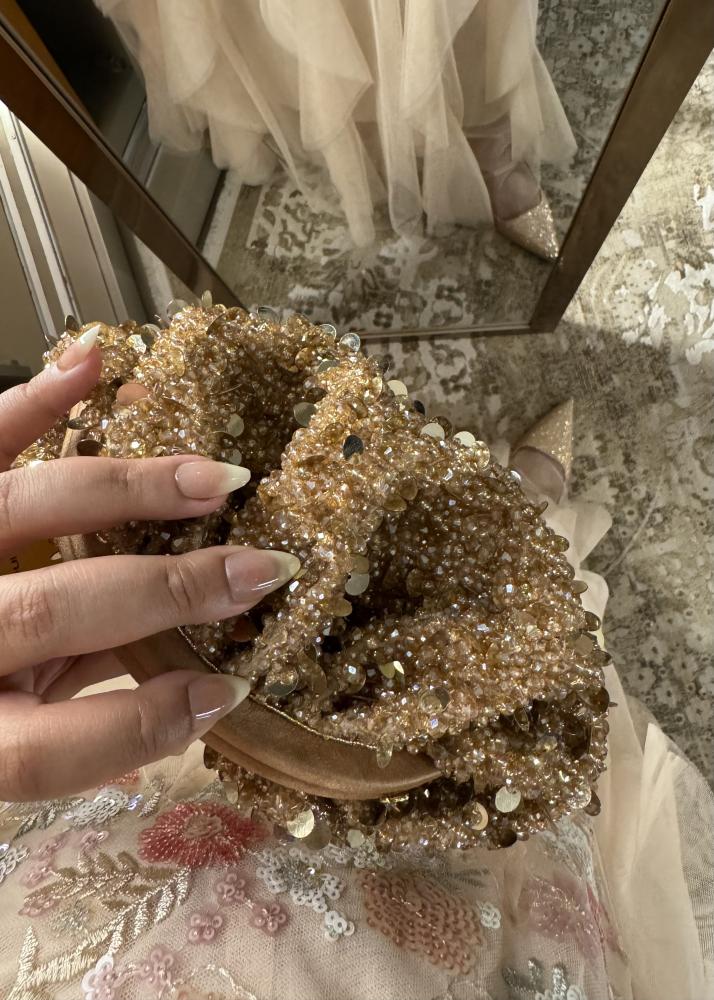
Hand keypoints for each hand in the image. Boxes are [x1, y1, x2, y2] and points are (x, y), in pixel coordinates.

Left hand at [0, 328, 298, 800]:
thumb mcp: (5, 735)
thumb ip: (75, 719)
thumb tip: (181, 701)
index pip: (49, 748)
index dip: (141, 727)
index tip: (226, 692)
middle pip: (55, 610)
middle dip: (170, 589)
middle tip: (257, 569)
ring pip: (28, 507)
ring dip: (131, 489)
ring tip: (214, 478)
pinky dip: (36, 400)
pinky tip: (93, 364)